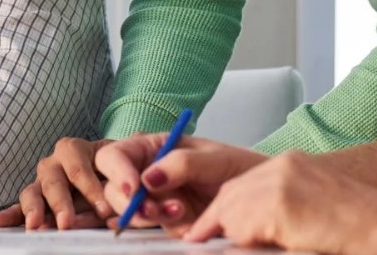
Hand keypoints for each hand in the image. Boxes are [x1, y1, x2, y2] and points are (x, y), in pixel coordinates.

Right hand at [0, 137, 115, 229]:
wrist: (108, 174)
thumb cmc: (114, 169)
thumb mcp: (122, 164)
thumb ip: (123, 174)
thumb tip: (130, 189)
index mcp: (75, 149)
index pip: (80, 168)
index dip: (91, 189)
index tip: (104, 210)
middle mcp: (53, 163)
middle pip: (53, 180)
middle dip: (60, 203)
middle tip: (67, 223)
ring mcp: (40, 181)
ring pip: (32, 192)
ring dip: (33, 209)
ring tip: (34, 225)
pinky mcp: (33, 200)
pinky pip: (18, 207)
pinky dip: (9, 215)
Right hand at [95, 135, 266, 235]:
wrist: (262, 197)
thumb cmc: (241, 168)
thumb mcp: (216, 158)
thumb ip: (182, 163)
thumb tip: (148, 177)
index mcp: (154, 147)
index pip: (116, 155)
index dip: (117, 170)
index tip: (133, 186)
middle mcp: (149, 173)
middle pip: (114, 189)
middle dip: (129, 202)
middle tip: (152, 209)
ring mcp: (156, 199)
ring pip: (129, 213)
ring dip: (149, 216)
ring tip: (179, 210)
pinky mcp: (168, 221)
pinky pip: (153, 229)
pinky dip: (167, 227)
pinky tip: (187, 219)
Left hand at [181, 151, 376, 253]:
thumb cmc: (356, 229)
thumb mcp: (311, 209)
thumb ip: (279, 211)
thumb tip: (244, 231)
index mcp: (292, 163)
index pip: (244, 183)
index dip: (224, 209)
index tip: (206, 229)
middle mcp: (283, 165)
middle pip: (231, 191)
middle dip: (216, 220)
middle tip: (200, 240)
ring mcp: (280, 181)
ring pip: (230, 207)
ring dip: (223, 231)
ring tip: (215, 246)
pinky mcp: (279, 203)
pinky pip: (240, 223)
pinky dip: (233, 238)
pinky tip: (235, 247)